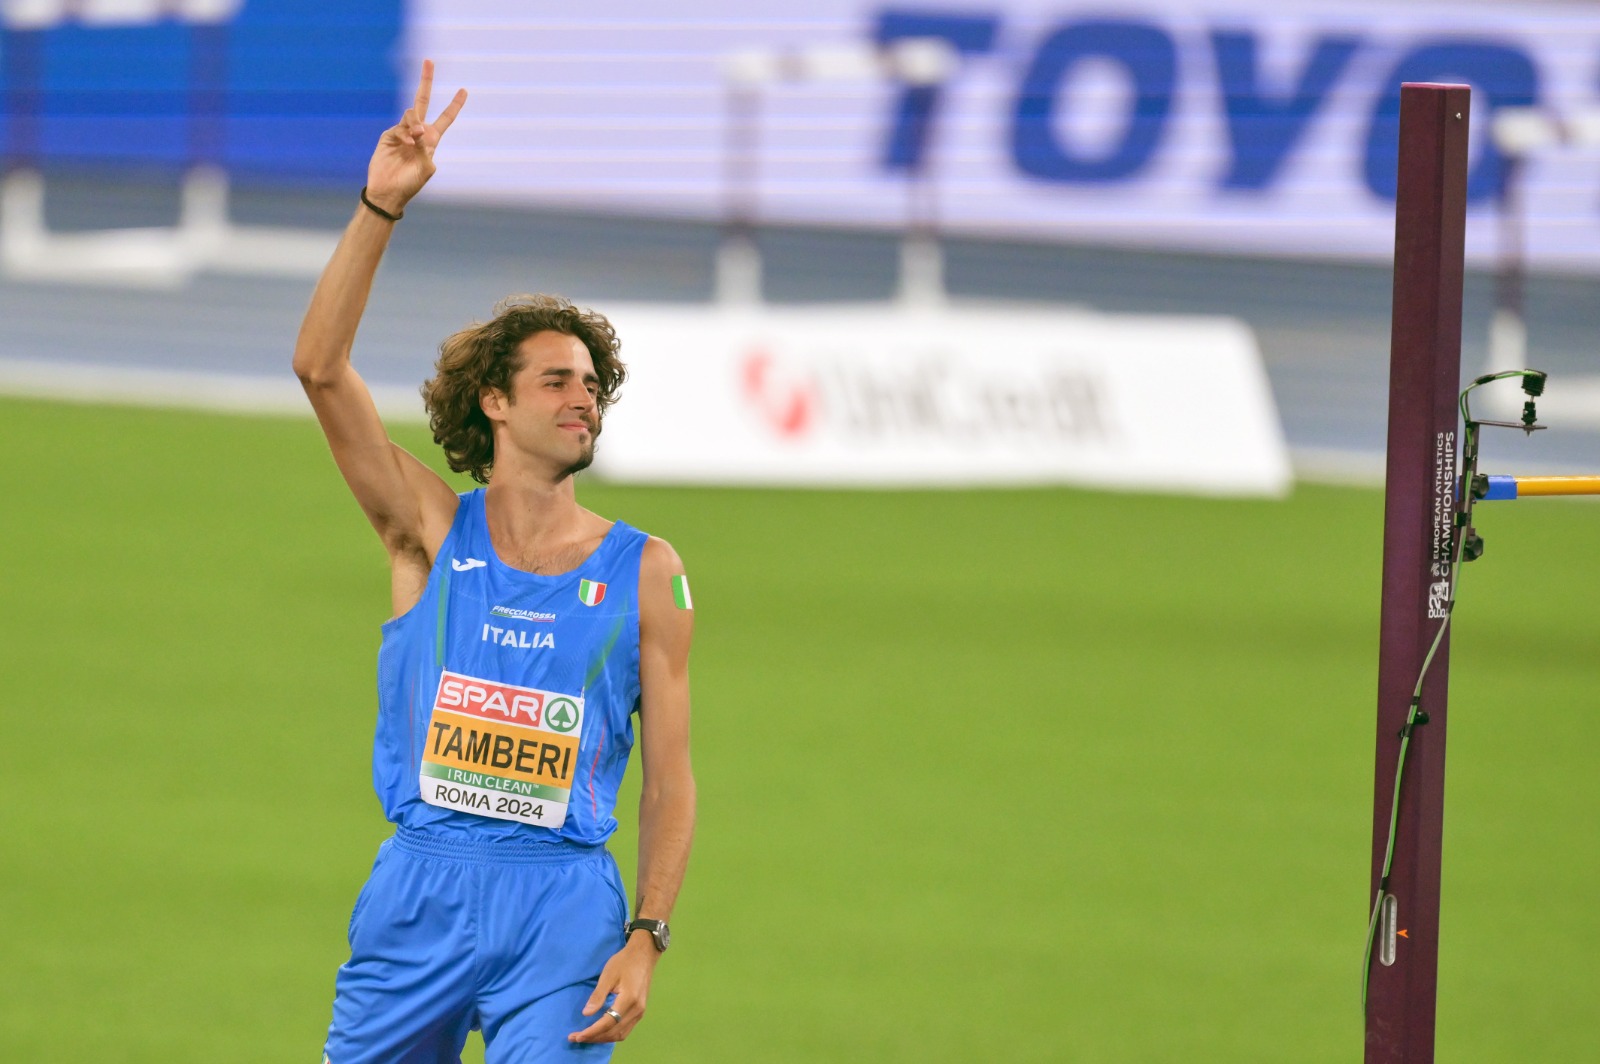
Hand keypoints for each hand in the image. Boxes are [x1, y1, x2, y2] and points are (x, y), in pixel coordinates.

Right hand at [365, 59, 466, 214]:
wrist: (389, 192)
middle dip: (426, 81)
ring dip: (415, 124)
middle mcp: (417, 132)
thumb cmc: (410, 184)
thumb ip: (426, 149)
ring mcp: (402, 132)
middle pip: (422, 102)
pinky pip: (400, 127)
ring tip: (415, 139)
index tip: (464, 90)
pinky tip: (408, 144)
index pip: (445, 118)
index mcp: (431, 140)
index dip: (454, 105)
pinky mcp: (389, 136)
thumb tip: (419, 130)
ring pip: (411, 115)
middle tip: (429, 61)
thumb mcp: (426, 168)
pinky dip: (405, 134)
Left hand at [568, 935, 658, 1043]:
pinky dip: (612, 1034)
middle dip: (594, 1037)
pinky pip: (625, 1029)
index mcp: (629, 1000)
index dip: (592, 1031)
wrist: (644, 955)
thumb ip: (598, 996)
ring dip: (603, 1038)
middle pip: (614, 1032)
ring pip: (620, 1034)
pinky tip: (601, 1032)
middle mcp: (637, 1010)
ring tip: (587, 1037)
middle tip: (576, 1038)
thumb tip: (586, 1014)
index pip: (608, 1023)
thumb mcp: (608, 975)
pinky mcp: (640, 1012)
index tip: (576, 1036)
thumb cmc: (624, 962)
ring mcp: (640, 1012)